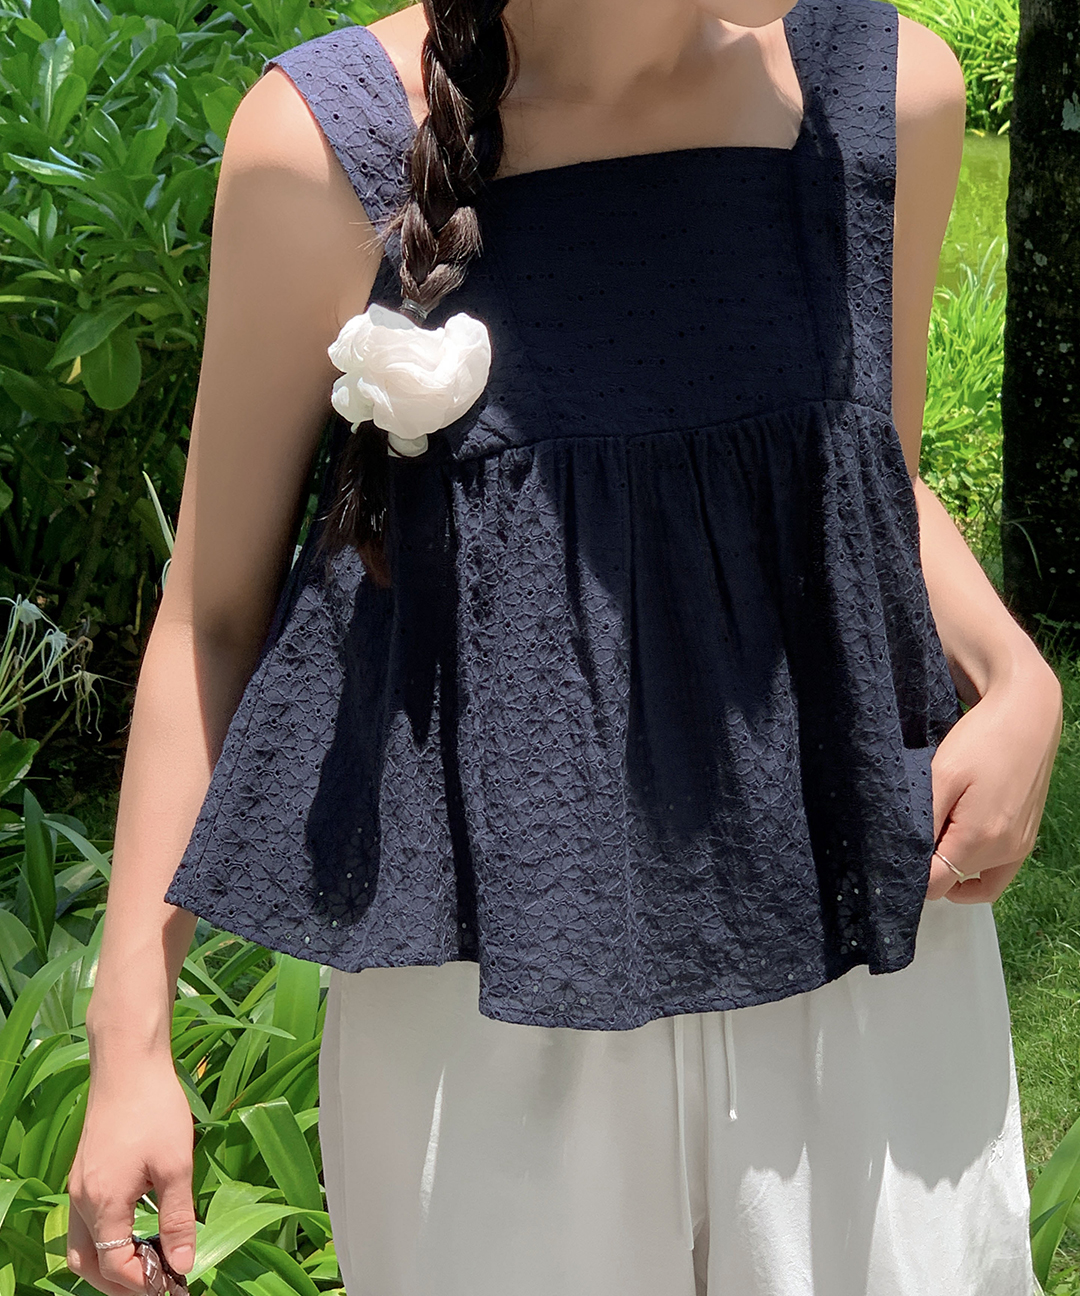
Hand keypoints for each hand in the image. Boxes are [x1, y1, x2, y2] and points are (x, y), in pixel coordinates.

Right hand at [67, 1059, 196, 1294]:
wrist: (128, 1063)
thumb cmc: (155, 1109)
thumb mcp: (176, 1166)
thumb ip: (178, 1219)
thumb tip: (183, 1265)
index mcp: (102, 1204)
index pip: (116, 1267)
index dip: (145, 1283)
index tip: (175, 1286)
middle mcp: (81, 1200)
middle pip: (88, 1265)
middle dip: (120, 1283)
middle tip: (157, 1283)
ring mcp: (79, 1186)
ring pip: (82, 1247)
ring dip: (108, 1264)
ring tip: (147, 1264)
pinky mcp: (84, 1172)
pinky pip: (86, 1223)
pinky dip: (105, 1239)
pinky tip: (135, 1229)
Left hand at [926, 652, 1062, 902]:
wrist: (1027, 715)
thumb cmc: (979, 740)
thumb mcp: (941, 776)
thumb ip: (924, 823)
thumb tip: (908, 861)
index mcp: (980, 838)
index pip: (933, 884)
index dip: (908, 874)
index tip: (890, 852)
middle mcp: (1004, 852)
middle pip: (951, 881)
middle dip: (925, 867)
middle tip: (906, 835)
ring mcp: (1018, 849)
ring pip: (972, 881)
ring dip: (948, 869)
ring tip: (929, 840)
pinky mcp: (1025, 840)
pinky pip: (997, 876)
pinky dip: (975, 876)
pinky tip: (956, 857)